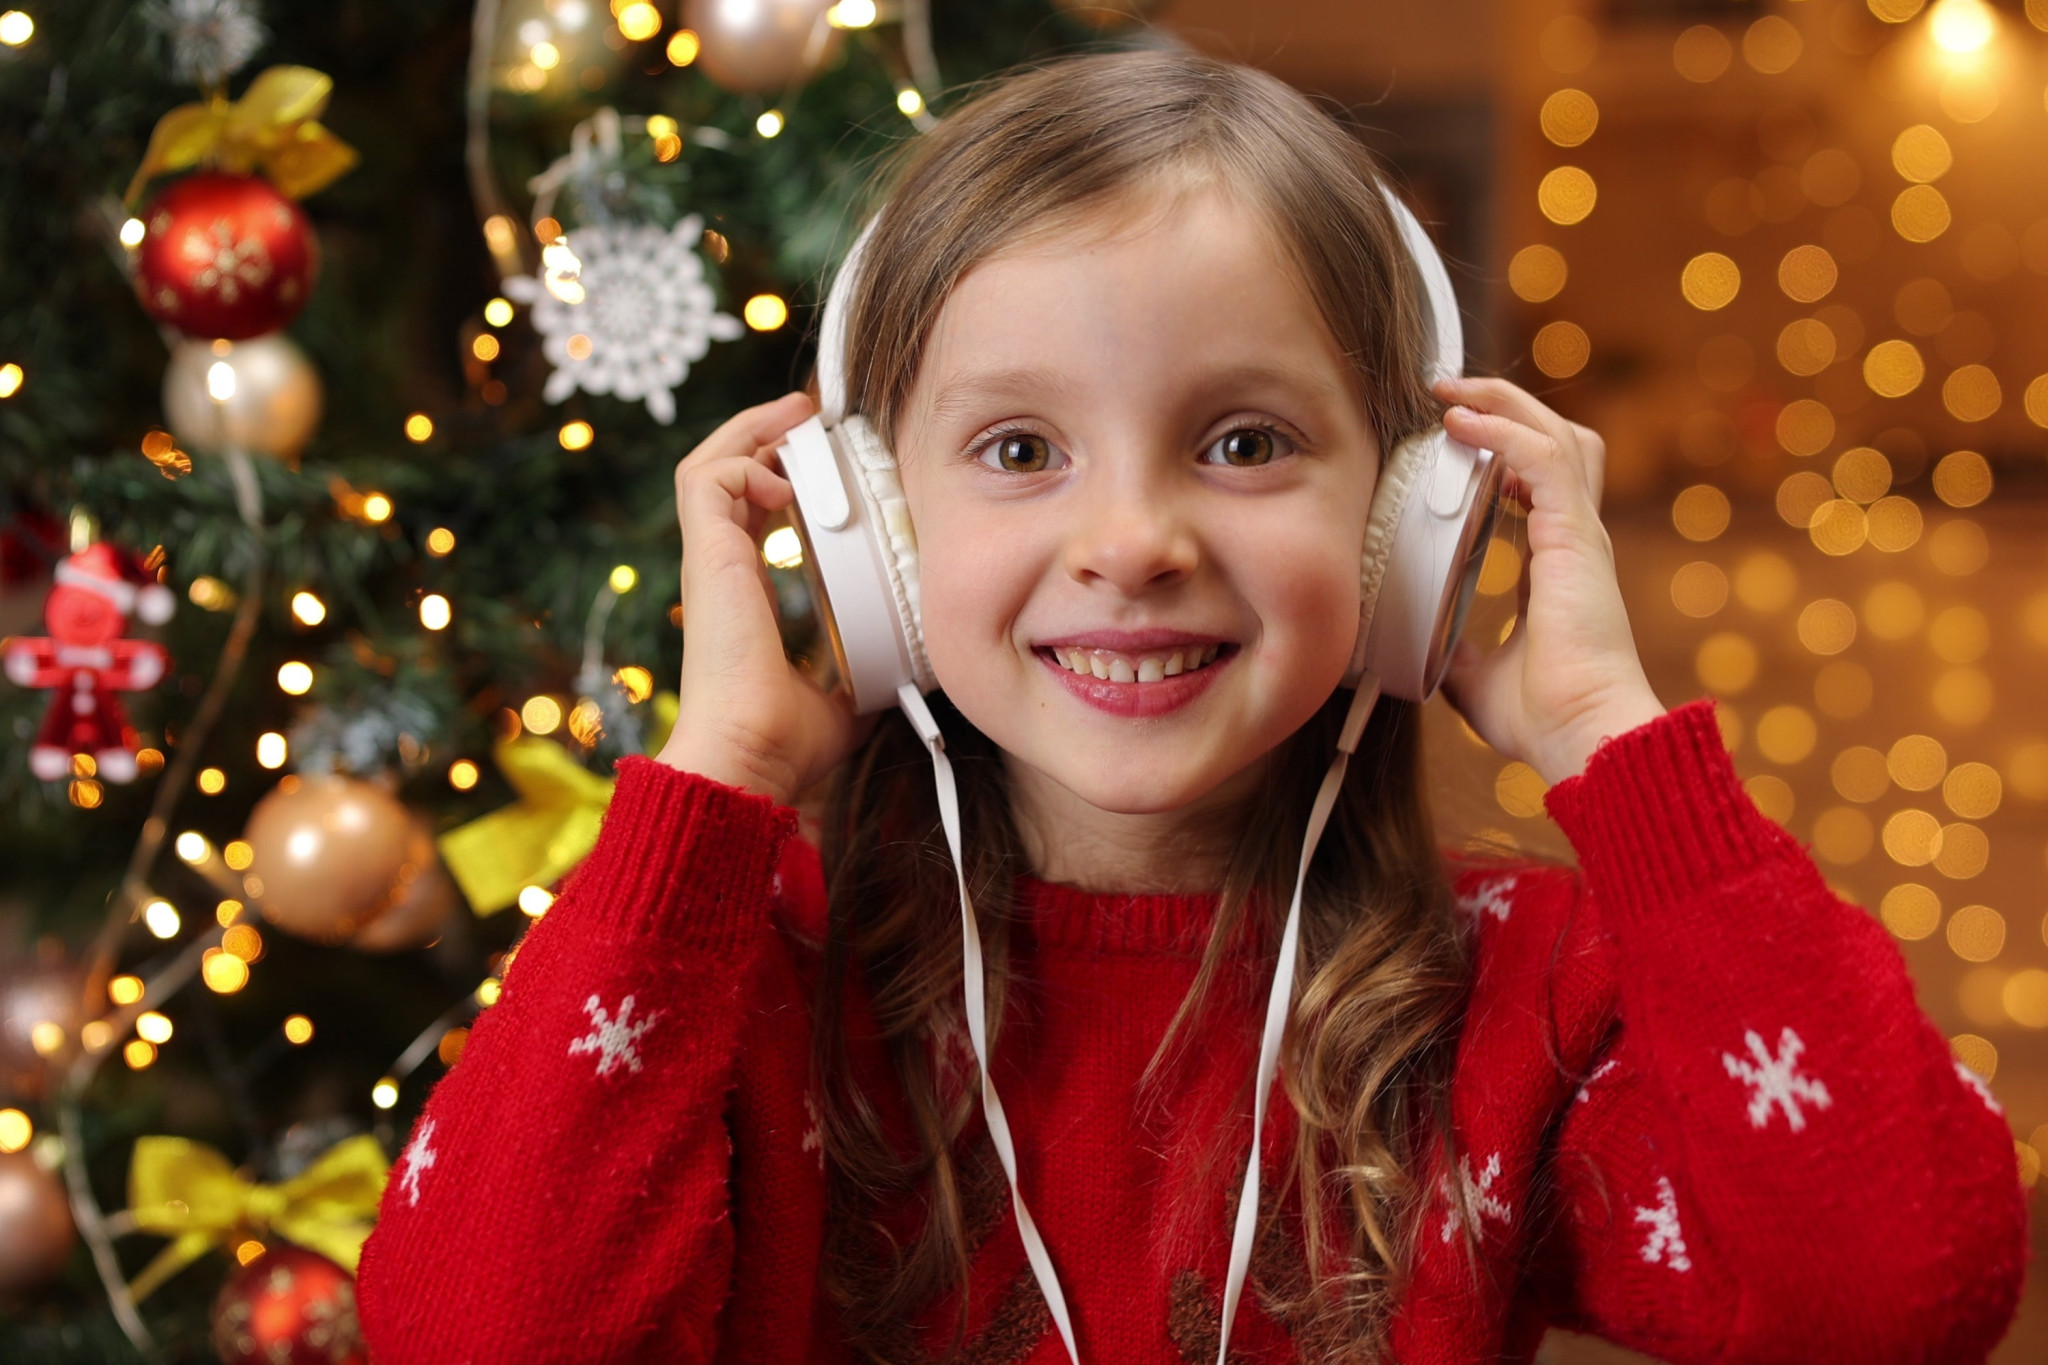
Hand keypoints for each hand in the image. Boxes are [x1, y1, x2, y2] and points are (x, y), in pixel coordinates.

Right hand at [655, 392, 874, 802]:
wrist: (753, 754)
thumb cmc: (787, 739)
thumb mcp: (846, 690)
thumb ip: (866, 666)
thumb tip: (908, 669)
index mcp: (748, 595)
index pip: (754, 515)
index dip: (784, 477)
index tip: (827, 460)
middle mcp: (723, 572)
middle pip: (727, 477)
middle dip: (767, 436)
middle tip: (812, 416)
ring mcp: (710, 562)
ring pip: (708, 467)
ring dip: (751, 432)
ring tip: (795, 416)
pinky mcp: (707, 558)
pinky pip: (708, 481)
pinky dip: (741, 461)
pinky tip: (781, 476)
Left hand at [1433, 376, 1665, 784]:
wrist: (1585, 740)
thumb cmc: (1547, 719)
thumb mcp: (1478, 678)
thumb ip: (1459, 650)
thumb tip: (1427, 643)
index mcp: (1559, 565)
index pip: (1540, 483)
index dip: (1502, 449)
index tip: (1453, 436)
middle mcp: (1576, 541)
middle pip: (1555, 441)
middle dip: (1503, 406)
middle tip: (1445, 393)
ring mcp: (1581, 536)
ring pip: (1557, 435)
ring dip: (1503, 404)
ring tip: (1450, 392)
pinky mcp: (1576, 539)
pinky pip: (1544, 459)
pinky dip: (1504, 432)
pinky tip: (1463, 423)